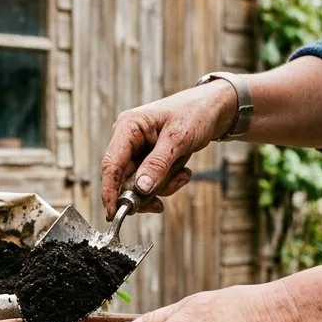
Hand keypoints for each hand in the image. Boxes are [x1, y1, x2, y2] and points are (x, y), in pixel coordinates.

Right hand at [100, 79, 237, 218]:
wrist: (212, 108)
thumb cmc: (195, 113)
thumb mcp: (179, 139)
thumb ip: (158, 164)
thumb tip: (140, 189)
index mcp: (128, 127)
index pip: (110, 164)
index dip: (109, 191)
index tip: (114, 214)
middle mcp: (127, 139)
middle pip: (124, 179)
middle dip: (144, 192)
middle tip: (160, 203)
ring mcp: (137, 150)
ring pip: (139, 184)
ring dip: (162, 186)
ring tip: (182, 175)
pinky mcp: (147, 158)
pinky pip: (151, 181)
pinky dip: (167, 183)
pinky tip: (183, 172)